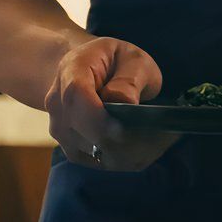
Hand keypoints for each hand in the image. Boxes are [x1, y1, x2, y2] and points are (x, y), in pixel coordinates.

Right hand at [44, 37, 178, 171]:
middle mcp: (57, 103)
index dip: (98, 119)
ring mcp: (60, 128)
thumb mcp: (132, 58)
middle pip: (82, 132)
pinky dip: (125, 159)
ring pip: (93, 153)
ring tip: (161, 141)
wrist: (91, 69)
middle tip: (163, 137)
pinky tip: (146, 149)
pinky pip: (98, 162)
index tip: (124, 129)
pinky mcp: (71, 147)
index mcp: (71, 70)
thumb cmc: (115, 61)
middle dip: (124, 141)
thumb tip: (125, 102)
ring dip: (130, 153)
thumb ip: (129, 77)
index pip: (76, 98)